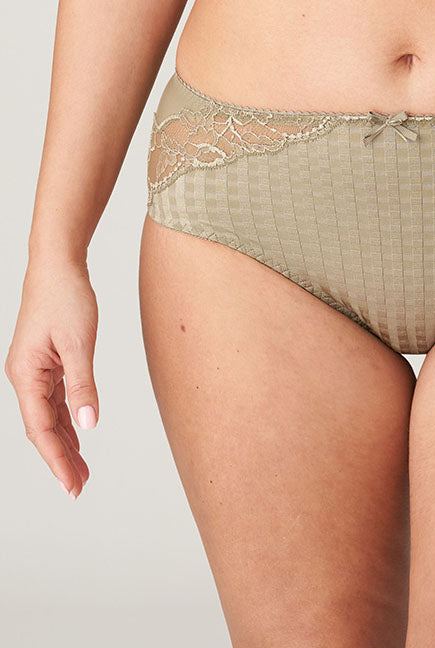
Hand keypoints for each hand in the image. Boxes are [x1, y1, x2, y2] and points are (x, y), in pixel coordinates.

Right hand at [4, 257, 98, 497]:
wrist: (58, 268)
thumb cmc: (66, 299)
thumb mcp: (79, 344)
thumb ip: (83, 384)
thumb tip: (88, 423)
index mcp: (26, 376)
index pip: (41, 429)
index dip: (57, 460)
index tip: (73, 485)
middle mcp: (25, 377)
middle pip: (43, 428)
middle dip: (60, 459)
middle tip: (79, 488)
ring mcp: (35, 370)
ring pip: (49, 416)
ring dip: (65, 443)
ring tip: (81, 470)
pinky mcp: (47, 363)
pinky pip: (56, 401)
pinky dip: (67, 420)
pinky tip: (79, 434)